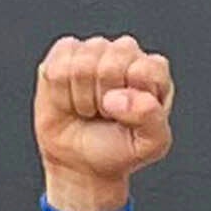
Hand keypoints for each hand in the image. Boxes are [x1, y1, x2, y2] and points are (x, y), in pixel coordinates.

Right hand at [33, 33, 173, 210]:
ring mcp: (93, 49)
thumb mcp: (150, 144)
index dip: (131, 101)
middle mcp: (125, 53)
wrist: (80, 162)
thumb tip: (119, 97)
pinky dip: (60, 94)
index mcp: (153, 71)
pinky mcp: (64, 53)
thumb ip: (152, 118)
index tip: (128, 117)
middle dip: (104, 101)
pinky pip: (57, 69)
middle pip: (111, 66)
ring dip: (82, 99)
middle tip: (106, 114)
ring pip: (82, 67)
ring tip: (89, 109)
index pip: (144, 71)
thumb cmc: (118, 148)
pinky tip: (69, 99)